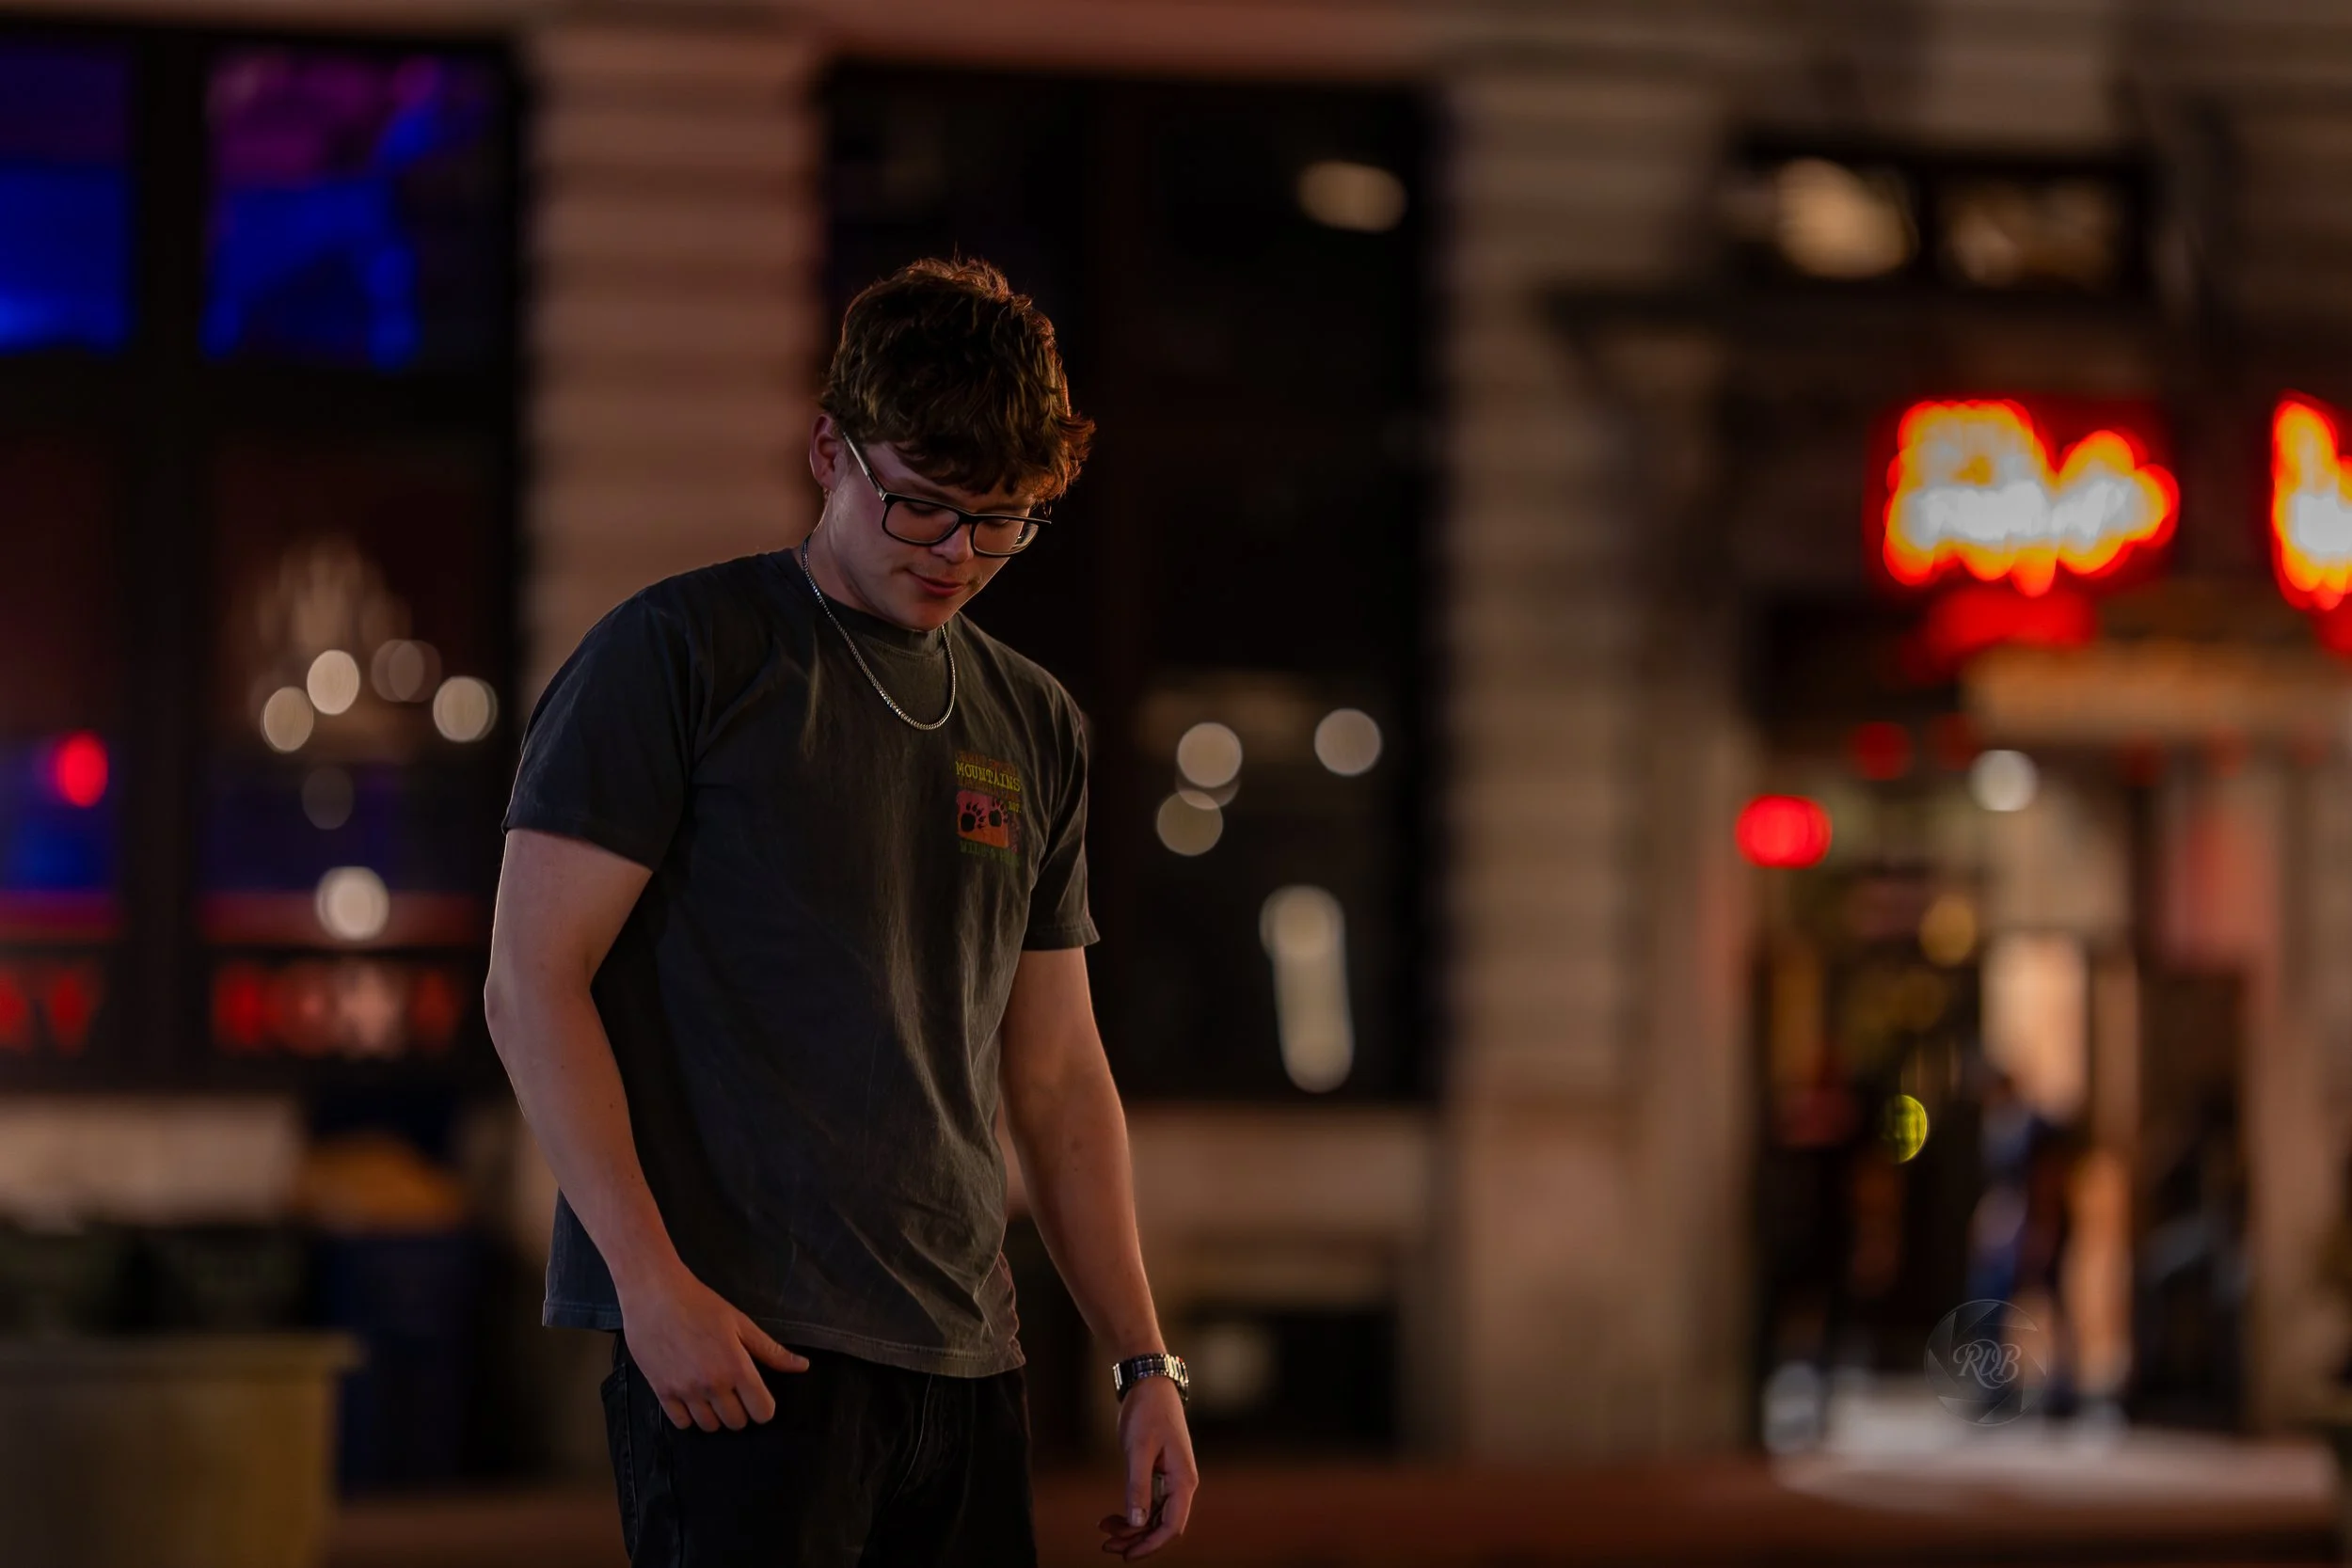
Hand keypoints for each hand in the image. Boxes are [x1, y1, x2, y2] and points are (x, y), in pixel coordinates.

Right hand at [618, 1263, 807, 1431]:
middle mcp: (713, 1385)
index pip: (762, 1412)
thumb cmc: (700, 1304)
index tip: (757, 1396)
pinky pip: (681, 1423)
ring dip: (715, 1414)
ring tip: (712, 1394)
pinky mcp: (662, 1392)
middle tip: (734, 1392)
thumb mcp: (741, 1323)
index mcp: (737, 1368)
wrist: (655, 1295)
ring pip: (709, 1426)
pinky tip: (692, 1397)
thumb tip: (802, 1366)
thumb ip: (771, 1351)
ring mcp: (686, 1391)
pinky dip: (689, 1416)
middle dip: (740, 1410)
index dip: (764, 1407)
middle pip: (736, 1422)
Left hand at [1096, 1376, 1196, 1558]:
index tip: (1126, 1555)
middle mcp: (1182, 1484)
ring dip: (1132, 1528)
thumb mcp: (1138, 1449)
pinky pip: (1149, 1503)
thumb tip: (1137, 1523)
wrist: (1149, 1384)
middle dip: (1137, 1539)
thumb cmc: (1148, 1412)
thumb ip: (1138, 1486)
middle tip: (1106, 1545)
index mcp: (1183, 1480)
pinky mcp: (1160, 1474)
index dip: (1150, 1545)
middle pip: (1162, 1526)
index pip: (1172, 1526)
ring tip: (1104, 1529)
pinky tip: (1112, 1516)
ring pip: (1154, 1517)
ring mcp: (1172, 1480)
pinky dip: (1132, 1512)